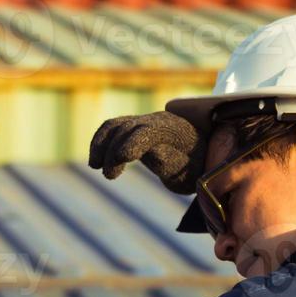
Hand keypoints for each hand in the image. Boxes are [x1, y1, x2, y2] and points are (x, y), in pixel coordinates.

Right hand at [87, 112, 207, 194]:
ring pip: (115, 125)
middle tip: (109, 176)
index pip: (148, 131)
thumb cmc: (193, 167)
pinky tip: (96, 163)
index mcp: (174, 130)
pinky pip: (112, 129)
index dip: (132, 143)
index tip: (122, 159)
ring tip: (96, 166)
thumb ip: (170, 160)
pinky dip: (100, 142)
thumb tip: (151, 151)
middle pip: (127, 127)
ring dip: (101, 144)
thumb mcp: (187, 170)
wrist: (199, 154)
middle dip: (113, 150)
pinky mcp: (133, 127)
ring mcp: (143, 121)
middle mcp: (156, 120)